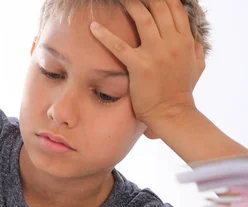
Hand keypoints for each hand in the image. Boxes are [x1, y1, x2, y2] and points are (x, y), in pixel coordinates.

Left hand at [90, 0, 205, 137]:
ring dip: (130, 4)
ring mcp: (156, 53)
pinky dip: (104, 35)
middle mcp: (173, 42)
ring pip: (142, 18)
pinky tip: (93, 27)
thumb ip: (195, 50)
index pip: (174, 8)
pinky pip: (119, 46)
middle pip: (159, 7)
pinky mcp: (139, 66)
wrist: (172, 114)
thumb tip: (195, 39)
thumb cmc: (181, 92)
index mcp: (185, 40)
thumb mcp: (196, 67)